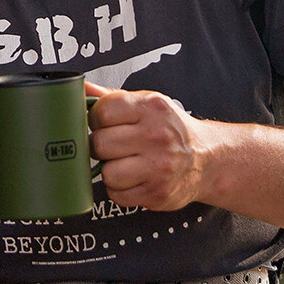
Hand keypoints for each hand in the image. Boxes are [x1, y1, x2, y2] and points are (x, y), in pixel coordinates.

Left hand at [87, 84, 209, 212]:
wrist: (206, 158)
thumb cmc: (169, 129)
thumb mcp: (145, 104)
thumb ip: (110, 97)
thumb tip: (76, 88)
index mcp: (151, 107)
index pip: (102, 111)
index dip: (95, 119)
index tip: (103, 124)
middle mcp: (157, 136)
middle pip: (100, 144)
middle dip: (101, 147)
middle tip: (114, 146)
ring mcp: (159, 167)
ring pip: (107, 173)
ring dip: (110, 171)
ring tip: (124, 163)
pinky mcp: (157, 193)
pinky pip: (117, 195)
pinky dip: (120, 189)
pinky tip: (134, 178)